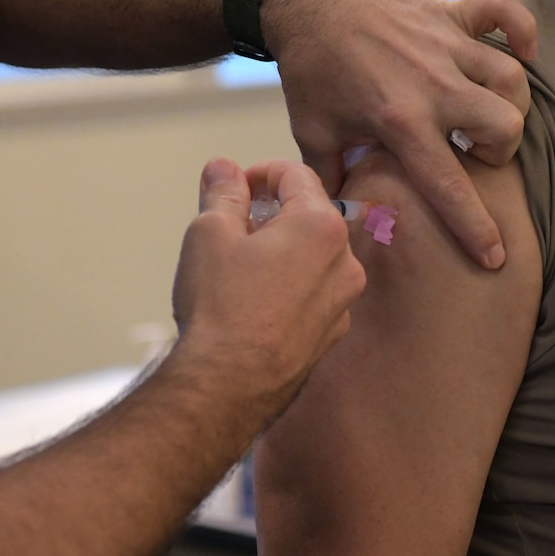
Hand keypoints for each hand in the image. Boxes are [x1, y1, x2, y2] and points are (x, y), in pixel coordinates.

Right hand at [169, 159, 367, 426]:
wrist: (227, 386)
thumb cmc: (221, 309)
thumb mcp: (209, 232)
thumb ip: (223, 192)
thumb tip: (224, 169)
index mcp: (321, 226)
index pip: (296, 175)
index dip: (261, 173)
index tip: (236, 186)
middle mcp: (344, 262)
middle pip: (310, 215)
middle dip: (273, 212)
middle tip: (234, 225)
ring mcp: (342, 302)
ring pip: (314, 256)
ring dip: (283, 249)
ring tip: (240, 266)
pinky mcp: (331, 334)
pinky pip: (314, 293)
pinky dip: (291, 285)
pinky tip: (255, 301)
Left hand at [260, 0, 538, 268]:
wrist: (306, 0)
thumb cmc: (310, 70)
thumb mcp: (314, 133)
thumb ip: (332, 182)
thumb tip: (340, 225)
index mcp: (400, 119)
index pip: (450, 185)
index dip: (475, 227)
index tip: (495, 256)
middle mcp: (434, 82)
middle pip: (505, 126)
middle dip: (500, 149)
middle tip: (477, 151)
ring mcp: (446, 43)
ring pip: (512, 78)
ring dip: (509, 102)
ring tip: (487, 112)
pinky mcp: (449, 11)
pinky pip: (504, 12)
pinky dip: (522, 29)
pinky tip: (524, 51)